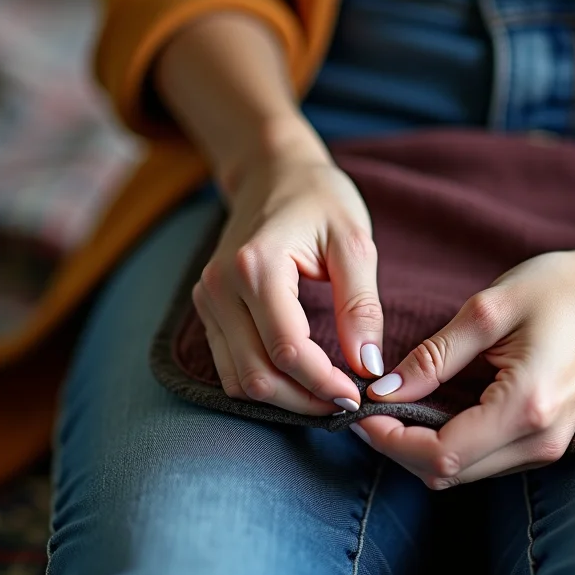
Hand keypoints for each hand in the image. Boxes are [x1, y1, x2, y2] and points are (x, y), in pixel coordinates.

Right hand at [192, 135, 385, 415]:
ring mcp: (207, 300)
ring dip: (285, 400)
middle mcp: (220, 287)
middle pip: (258, 374)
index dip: (324, 383)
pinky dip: (266, 385)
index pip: (287, 349)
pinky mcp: (208, 310)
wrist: (273, 172)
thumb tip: (367, 366)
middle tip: (348, 403)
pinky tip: (302, 383)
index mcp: (256, 266)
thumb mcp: (354, 243)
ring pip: (239, 380)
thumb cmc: (320, 200)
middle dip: (306, 400)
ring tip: (329, 396)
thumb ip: (360, 306)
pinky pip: (230, 367)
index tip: (360, 394)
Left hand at [351, 246, 574, 488]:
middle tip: (369, 406)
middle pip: (446, 474)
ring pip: (461, 474)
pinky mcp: (546, 442)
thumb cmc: (560, 288)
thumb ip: (433, 357)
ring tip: (393, 406)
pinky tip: (429, 410)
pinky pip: (482, 461)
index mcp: (526, 407)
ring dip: (420, 449)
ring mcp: (546, 447)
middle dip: (398, 448)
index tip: (360, 409)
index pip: (440, 454)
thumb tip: (381, 392)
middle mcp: (539, 440)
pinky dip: (446, 445)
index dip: (390, 441)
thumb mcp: (488, 310)